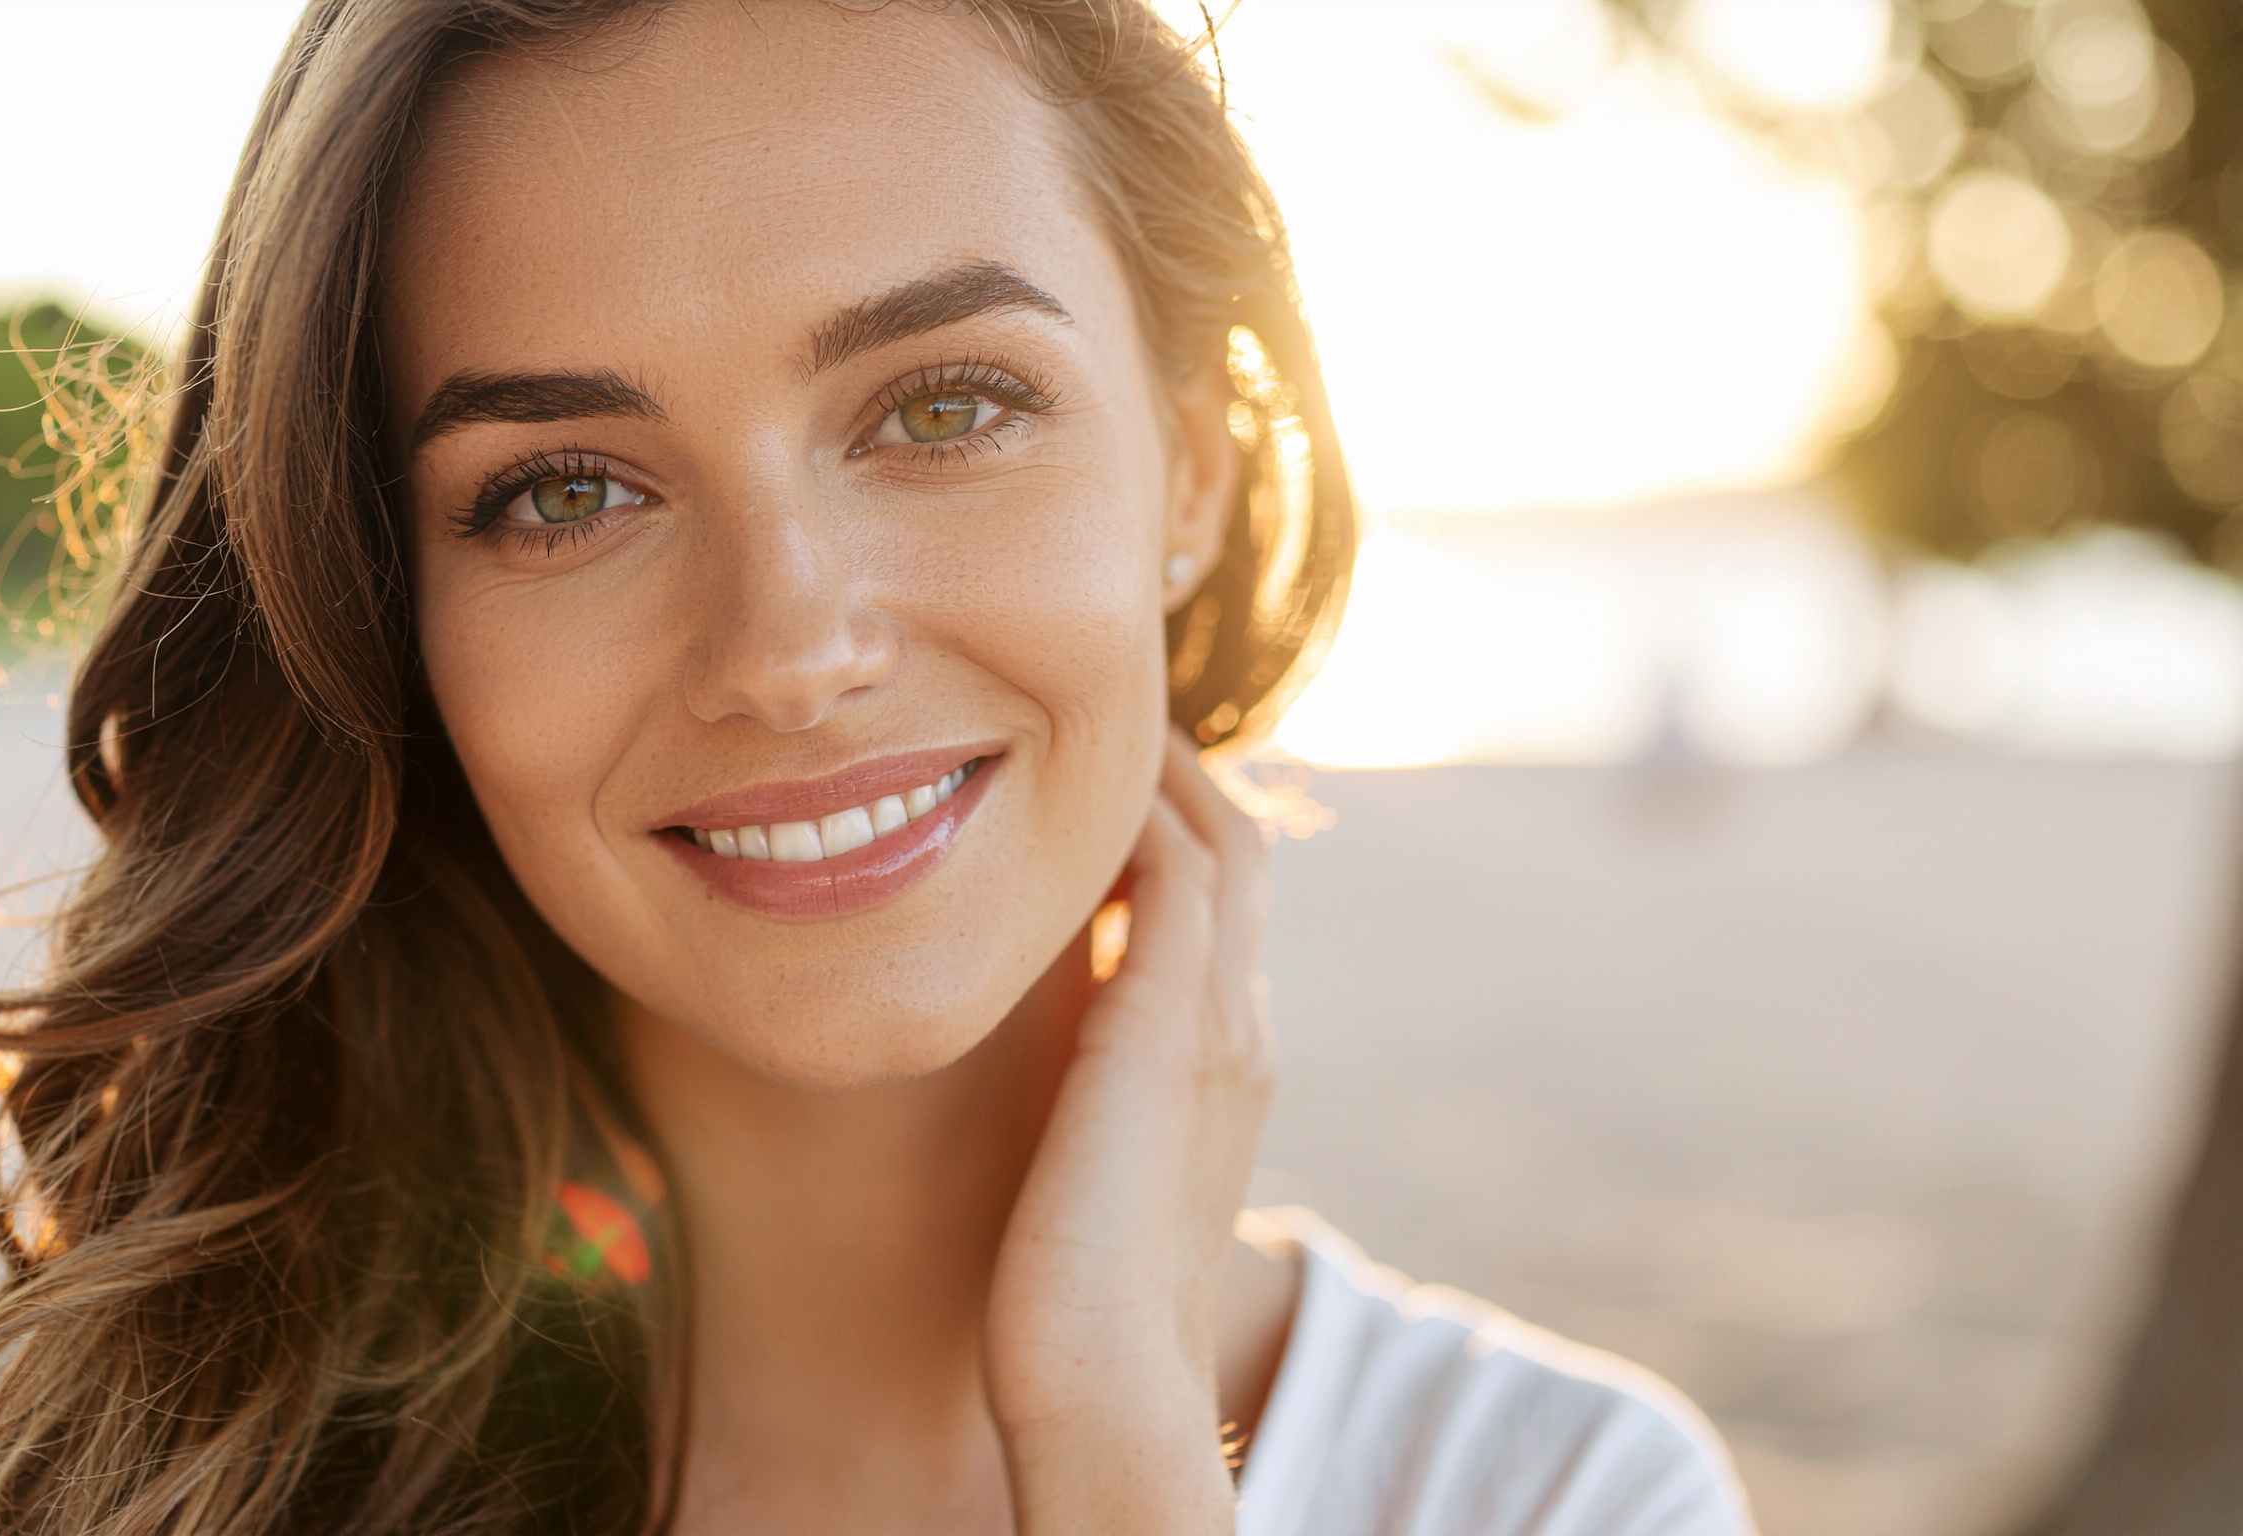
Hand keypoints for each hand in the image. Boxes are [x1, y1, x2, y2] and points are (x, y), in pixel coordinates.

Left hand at [986, 732, 1275, 1534]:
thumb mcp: (1085, 1170)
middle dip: (1176, 775)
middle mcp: (1240, 1029)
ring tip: (1089, 716)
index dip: (1167, 830)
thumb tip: (1027, 1051)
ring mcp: (1217, 1025)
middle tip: (1096, 719)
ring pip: (1219, 840)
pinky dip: (1137, 813)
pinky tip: (1068, 786)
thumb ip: (1080, 1099)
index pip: (1218, 905)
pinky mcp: (1167, 1027)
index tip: (1091, 783)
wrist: (1101, 1379)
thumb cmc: (1070, 1296)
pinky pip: (1175, 871)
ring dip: (1161, 770)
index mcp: (1226, 1061)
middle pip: (1237, 848)